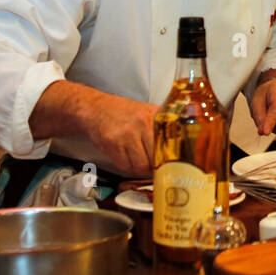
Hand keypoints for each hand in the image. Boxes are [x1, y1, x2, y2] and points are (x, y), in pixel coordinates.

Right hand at [29, 81, 156, 177]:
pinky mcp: (111, 142)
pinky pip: (124, 165)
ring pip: (140, 165)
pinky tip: (124, 155)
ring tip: (136, 158)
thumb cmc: (124, 113)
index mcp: (154, 116)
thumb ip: (164, 127)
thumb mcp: (148, 112)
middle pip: (154, 158)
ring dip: (138, 167)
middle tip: (151, 164)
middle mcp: (141, 123)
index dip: (167, 159)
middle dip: (153, 165)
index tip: (166, 164)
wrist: (96, 107)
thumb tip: (178, 147)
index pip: (167, 146)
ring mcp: (125, 133)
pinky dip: (125, 165)